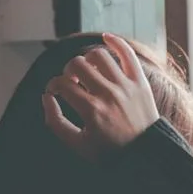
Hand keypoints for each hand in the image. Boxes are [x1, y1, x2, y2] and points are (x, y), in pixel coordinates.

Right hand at [43, 35, 158, 159]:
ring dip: (87, 59)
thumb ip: (55, 122)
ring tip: (87, 71)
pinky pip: (127, 52)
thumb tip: (46, 97)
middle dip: (68, 71)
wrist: (146, 155)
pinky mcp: (139, 81)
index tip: (55, 92)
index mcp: (91, 110)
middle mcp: (108, 94)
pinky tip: (106, 38)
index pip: (62, 84)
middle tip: (71, 82)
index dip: (53, 86)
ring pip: (98, 55)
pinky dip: (115, 41)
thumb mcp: (77, 145)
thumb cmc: (110, 152)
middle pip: (77, 64)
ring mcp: (125, 85)